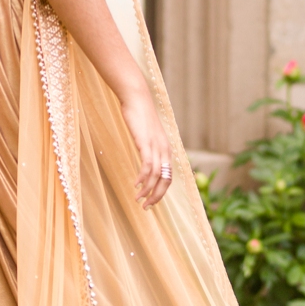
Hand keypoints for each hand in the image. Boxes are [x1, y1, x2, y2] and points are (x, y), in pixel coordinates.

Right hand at [122, 93, 174, 207]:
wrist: (137, 98)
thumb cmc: (140, 116)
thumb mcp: (147, 135)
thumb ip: (148, 147)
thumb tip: (145, 158)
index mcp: (166, 149)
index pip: (169, 177)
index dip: (161, 191)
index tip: (151, 201)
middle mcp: (165, 149)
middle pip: (166, 180)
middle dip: (156, 196)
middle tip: (146, 207)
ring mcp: (156, 146)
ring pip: (157, 175)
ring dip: (147, 190)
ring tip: (138, 199)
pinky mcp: (146, 142)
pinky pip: (147, 165)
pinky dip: (142, 178)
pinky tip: (135, 184)